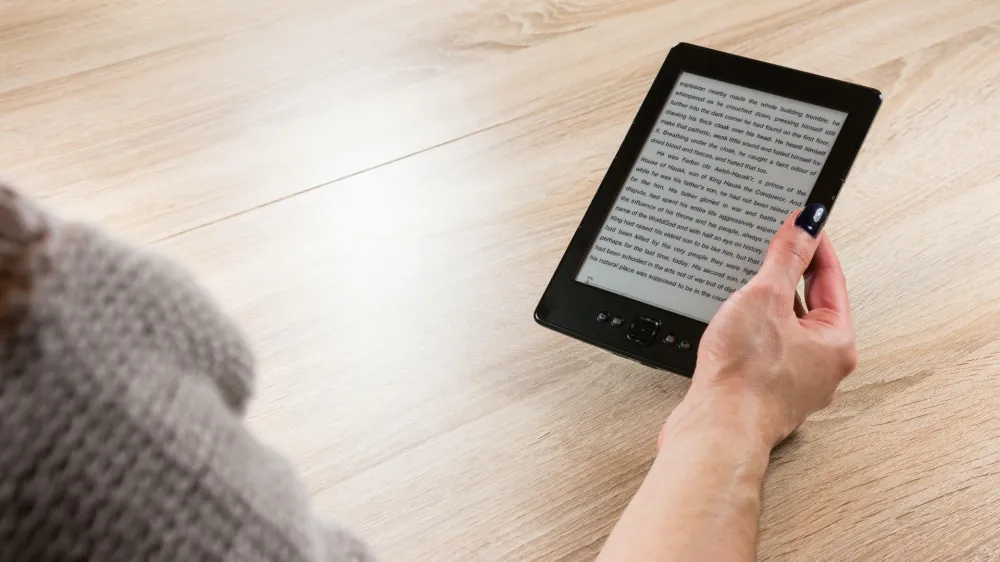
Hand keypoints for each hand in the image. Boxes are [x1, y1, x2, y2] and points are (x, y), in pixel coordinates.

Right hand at [665, 205, 857, 448]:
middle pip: (809, 304)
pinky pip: (763, 349)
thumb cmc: (746, 379)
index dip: (814, 245)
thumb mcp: (765, 297)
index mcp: (837, 343)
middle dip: (788, 275)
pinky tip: (731, 325)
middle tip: (772, 246)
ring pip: (784, 329)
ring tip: (746, 284)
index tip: (801, 223)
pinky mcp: (762, 393)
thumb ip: (786, 256)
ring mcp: (792, 383)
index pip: (830, 278)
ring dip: (766, 306)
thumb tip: (806, 223)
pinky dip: (750, 331)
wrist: (715, 430)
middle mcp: (821, 367)